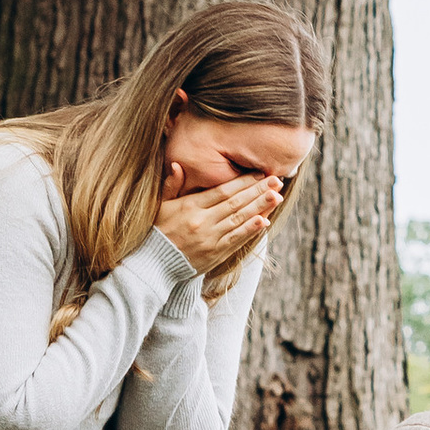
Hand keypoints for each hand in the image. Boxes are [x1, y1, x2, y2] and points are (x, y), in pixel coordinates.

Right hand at [154, 172, 279, 277]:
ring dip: (260, 208)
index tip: (259, 173)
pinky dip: (250, 230)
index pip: (222, 191)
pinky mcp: (215, 254)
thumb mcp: (159, 206)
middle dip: (258, 191)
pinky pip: (236, 240)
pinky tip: (264, 221)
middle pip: (235, 204)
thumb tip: (177, 164)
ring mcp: (210, 239)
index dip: (242, 182)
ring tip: (276, 197)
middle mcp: (202, 222)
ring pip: (239, 220)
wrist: (153, 265)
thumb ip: (171, 185)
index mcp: (190, 207)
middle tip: (276, 181)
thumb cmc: (156, 231)